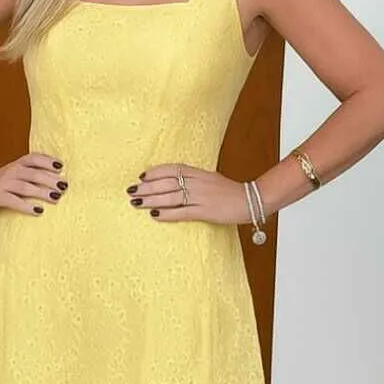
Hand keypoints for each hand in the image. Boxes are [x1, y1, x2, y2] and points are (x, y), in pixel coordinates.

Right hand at [0, 153, 67, 215]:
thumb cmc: (3, 181)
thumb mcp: (16, 171)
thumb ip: (33, 171)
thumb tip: (59, 178)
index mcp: (18, 164)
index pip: (34, 158)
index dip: (47, 161)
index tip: (61, 167)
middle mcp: (12, 171)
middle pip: (34, 174)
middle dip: (50, 179)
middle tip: (64, 186)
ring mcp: (5, 184)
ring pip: (25, 187)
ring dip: (42, 192)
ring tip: (56, 197)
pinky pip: (14, 201)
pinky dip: (27, 206)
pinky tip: (39, 211)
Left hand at [126, 162, 248, 224]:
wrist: (252, 199)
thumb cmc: (229, 191)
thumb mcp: (211, 179)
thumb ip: (194, 178)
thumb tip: (174, 182)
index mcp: (199, 173)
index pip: (173, 169)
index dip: (156, 172)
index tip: (142, 176)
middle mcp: (198, 182)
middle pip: (167, 183)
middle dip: (147, 187)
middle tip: (131, 191)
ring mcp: (202, 197)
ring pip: (171, 197)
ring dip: (152, 200)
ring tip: (136, 203)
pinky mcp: (206, 212)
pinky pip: (182, 212)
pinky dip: (167, 214)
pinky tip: (154, 215)